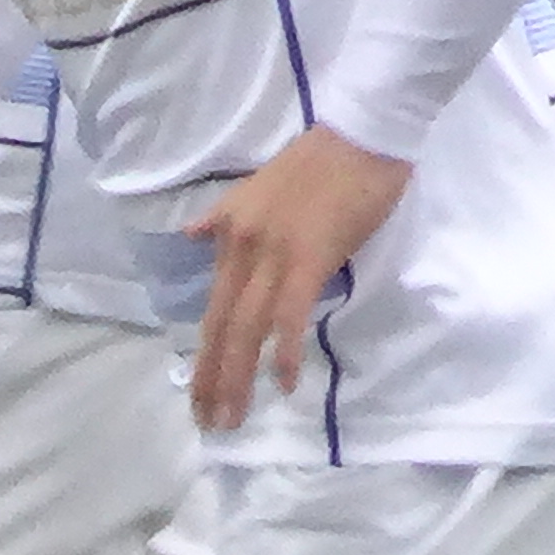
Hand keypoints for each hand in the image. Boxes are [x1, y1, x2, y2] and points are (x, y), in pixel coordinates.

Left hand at [181, 127, 413, 430]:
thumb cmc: (320, 162)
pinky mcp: (310, 256)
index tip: (197, 394)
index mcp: (228, 235)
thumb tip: (192, 236)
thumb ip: (223, 218)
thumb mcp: (253, 188)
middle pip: (220, 326)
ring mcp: (273, 254)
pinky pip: (290, 313)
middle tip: (207, 423)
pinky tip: (283, 384)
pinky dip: (285, 351)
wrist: (362, 131)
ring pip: (247, 327)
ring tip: (232, 418)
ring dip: (238, 378)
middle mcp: (242, 248)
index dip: (202, 356)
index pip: (210, 309)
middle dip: (211, 379)